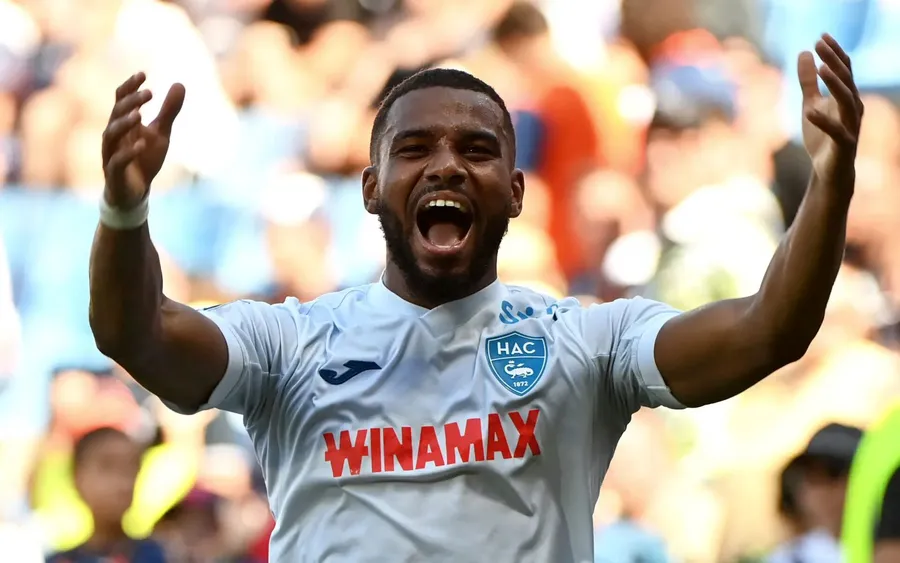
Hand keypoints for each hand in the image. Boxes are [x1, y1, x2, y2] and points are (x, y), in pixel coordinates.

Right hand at [101, 73, 184, 208]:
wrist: (136, 193)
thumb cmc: (144, 159)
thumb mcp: (161, 133)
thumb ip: (168, 111)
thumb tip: (180, 83)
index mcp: (123, 123)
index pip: (121, 99)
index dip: (130, 86)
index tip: (143, 74)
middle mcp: (114, 136)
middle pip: (116, 113)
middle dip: (130, 102)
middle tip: (149, 93)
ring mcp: (111, 154)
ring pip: (111, 135)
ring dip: (124, 123)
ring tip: (139, 114)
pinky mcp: (114, 173)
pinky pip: (117, 161)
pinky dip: (128, 153)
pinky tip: (142, 144)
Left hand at [798, 34, 863, 195]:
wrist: (827, 171)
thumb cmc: (821, 137)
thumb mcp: (810, 104)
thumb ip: (808, 81)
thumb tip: (804, 52)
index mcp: (846, 97)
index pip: (844, 70)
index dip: (834, 53)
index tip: (821, 37)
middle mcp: (853, 109)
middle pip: (848, 81)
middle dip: (835, 62)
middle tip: (820, 45)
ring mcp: (851, 126)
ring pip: (848, 102)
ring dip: (836, 85)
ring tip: (822, 69)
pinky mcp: (845, 145)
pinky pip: (837, 131)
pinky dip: (823, 121)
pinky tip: (809, 112)